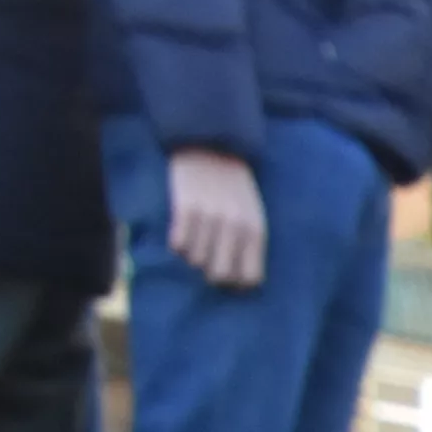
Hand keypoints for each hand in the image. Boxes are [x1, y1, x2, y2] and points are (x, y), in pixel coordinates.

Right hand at [165, 148, 266, 289]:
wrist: (211, 146)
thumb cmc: (234, 186)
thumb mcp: (253, 214)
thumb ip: (249, 244)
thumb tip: (242, 282)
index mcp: (255, 231)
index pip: (250, 278)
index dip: (237, 285)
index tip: (229, 279)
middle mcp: (234, 227)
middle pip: (220, 275)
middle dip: (211, 275)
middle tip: (206, 263)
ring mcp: (209, 218)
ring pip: (195, 261)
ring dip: (191, 257)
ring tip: (193, 243)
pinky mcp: (185, 208)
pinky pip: (177, 244)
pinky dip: (177, 244)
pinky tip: (180, 233)